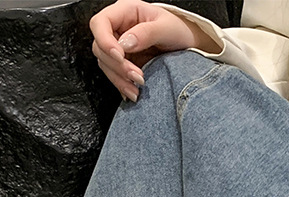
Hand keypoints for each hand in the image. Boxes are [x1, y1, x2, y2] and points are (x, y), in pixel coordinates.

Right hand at [90, 0, 220, 101]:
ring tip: (137, 88)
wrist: (188, 46)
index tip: (120, 55)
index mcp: (125, 12)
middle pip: (100, 47)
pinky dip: (122, 85)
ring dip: (119, 79)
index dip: (104, 40)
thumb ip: (146, 33)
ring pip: (105, 64)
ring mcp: (120, 48)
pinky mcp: (124, 64)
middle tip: (137, 76)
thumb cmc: (178, 30)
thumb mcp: (166, 28)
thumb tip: (125, 43)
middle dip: (117, 65)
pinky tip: (133, 92)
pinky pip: (115, 76)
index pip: (100, 23)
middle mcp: (118, 29)